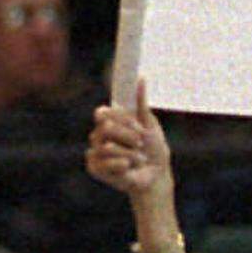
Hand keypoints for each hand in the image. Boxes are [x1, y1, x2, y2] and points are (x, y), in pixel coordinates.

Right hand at [86, 79, 171, 196]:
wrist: (156, 174)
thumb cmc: (154, 149)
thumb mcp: (150, 124)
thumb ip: (141, 103)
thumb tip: (140, 78)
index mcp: (110, 122)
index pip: (102, 112)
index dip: (121, 118)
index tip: (137, 125)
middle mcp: (99, 135)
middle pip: (106, 127)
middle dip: (129, 136)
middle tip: (140, 143)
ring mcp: (95, 151)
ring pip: (108, 146)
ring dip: (130, 153)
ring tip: (138, 158)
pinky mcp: (94, 168)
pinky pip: (105, 162)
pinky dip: (122, 165)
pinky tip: (127, 168)